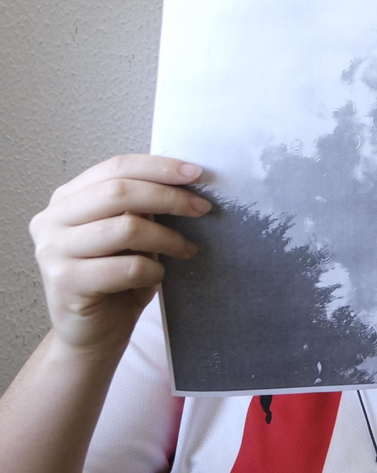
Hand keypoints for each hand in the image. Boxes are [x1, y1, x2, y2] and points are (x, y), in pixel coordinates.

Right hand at [27, 155, 210, 355]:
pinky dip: (153, 269)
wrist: (94, 333)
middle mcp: (51, 220)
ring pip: (126, 228)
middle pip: (119, 192)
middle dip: (169, 197)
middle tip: (202, 209)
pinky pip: (126, 266)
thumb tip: (186, 180)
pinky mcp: (65, 282)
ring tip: (186, 249)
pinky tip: (156, 275)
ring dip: (167, 238)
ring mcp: (52, 251)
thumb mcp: (131, 233)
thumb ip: (142, 206)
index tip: (196, 173)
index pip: (115, 167)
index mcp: (67, 199)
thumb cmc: (116, 278)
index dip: (159, 167)